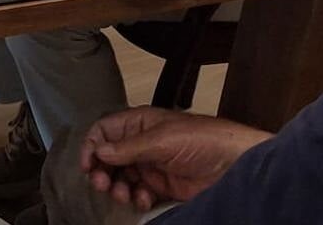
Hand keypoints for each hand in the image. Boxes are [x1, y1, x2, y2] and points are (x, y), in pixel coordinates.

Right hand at [79, 108, 269, 211]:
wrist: (234, 164)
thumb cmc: (204, 139)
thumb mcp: (163, 139)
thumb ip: (129, 147)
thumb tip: (100, 150)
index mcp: (140, 123)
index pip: (104, 131)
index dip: (92, 146)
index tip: (89, 164)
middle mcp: (142, 143)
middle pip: (108, 157)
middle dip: (102, 171)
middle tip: (102, 183)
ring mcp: (151, 165)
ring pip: (121, 178)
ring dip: (118, 188)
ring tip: (124, 194)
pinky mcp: (162, 185)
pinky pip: (139, 193)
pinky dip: (137, 198)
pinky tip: (144, 199)